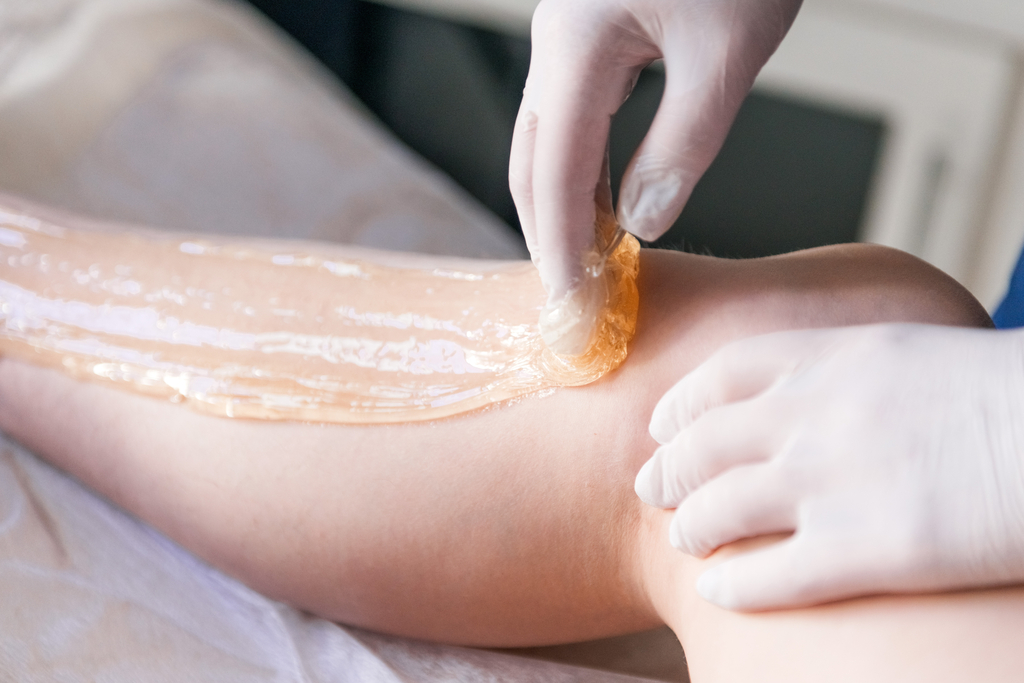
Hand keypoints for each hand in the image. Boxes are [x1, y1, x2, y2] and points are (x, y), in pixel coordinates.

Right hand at [510, 0, 801, 300]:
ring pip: (547, 143)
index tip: (571, 307)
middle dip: (548, 236)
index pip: (552, 174)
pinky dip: (583, 173)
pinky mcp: (591, 36)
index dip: (558, 249)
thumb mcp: (726, 50)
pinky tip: (606, 208)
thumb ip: (683, 144)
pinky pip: (573, 119)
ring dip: (565, 208)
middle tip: (573, 300)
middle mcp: (555, 43)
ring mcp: (567, 37)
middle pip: (531, 162)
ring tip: (591, 269)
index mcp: (575, 45)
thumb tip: (645, 222)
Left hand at [635, 323, 1023, 609]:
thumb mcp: (911, 355)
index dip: (679, 405)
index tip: (662, 426)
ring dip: (690, 526)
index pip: (721, 375)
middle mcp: (815, 415)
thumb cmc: (1004, 396)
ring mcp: (834, 482)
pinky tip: (717, 590)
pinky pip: (769, 574)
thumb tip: (801, 402)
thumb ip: (844, 375)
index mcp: (829, 359)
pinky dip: (732, 584)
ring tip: (684, 538)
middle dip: (668, 470)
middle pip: (704, 444)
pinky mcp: (866, 550)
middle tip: (652, 489)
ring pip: (721, 507)